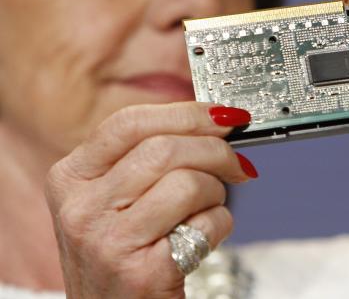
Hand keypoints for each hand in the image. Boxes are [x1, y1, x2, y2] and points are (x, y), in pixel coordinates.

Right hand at [45, 102, 257, 298]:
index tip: (223, 115)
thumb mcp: (112, 199)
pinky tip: (203, 238)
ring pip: (189, 183)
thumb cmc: (122, 254)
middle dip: (217, 151)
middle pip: (166, 149)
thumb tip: (212, 121)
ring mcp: (108, 242)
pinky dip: (219, 225)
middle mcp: (81, 208)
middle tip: (238, 165)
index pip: (130, 122)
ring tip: (208, 209)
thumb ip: (147, 158)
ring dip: (216, 193)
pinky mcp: (141, 273)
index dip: (185, 113)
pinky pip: (205, 224)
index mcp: (70, 177)